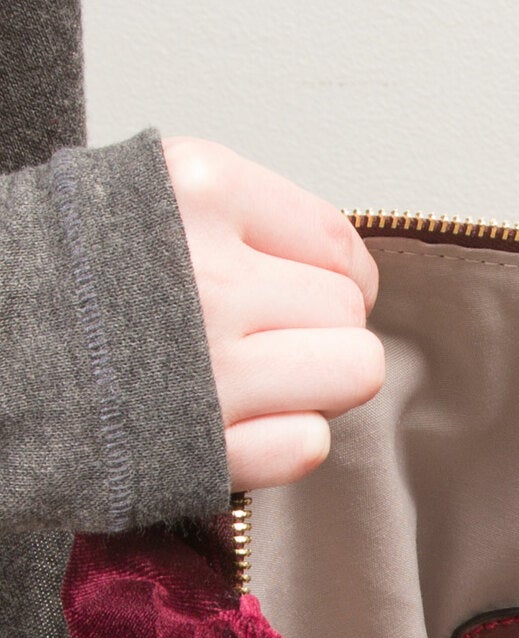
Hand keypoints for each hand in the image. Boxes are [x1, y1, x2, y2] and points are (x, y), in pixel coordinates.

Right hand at [163, 138, 384, 490]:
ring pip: (353, 372)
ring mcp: (211, 367)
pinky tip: (231, 426)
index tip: (306, 293)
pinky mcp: (204, 448)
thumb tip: (340, 270)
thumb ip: (234, 220)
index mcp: (197, 189)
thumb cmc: (47, 279)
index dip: (335, 279)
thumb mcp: (134, 199)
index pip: (337, 243)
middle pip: (349, 312)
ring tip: (255, 382)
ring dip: (318, 385)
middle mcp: (210, 274)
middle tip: (263, 344)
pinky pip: (310, 442)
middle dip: (322, 332)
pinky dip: (286, 441)